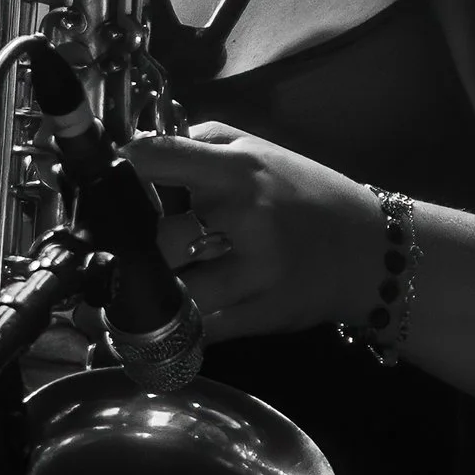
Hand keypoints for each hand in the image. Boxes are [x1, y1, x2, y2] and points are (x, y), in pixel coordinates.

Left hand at [126, 125, 386, 343]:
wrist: (373, 252)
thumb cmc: (307, 196)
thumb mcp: (261, 152)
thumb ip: (200, 144)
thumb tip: (138, 150)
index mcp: (238, 172)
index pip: (158, 159)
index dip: (118, 171)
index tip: (101, 184)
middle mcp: (244, 220)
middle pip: (157, 240)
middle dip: (130, 250)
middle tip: (109, 255)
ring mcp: (253, 274)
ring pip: (174, 295)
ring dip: (145, 299)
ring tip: (123, 297)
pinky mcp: (259, 316)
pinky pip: (198, 330)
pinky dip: (171, 330)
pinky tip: (154, 324)